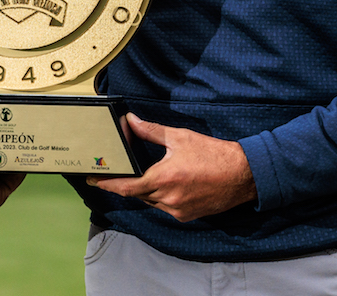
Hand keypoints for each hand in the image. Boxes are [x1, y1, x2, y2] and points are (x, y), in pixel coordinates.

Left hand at [87, 114, 255, 221]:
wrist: (243, 175)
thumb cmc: (213, 154)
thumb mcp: (180, 137)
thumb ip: (150, 130)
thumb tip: (130, 121)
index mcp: (163, 179)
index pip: (126, 187)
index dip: (107, 184)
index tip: (93, 180)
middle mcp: (168, 199)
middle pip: (138, 193)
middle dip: (130, 183)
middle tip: (122, 170)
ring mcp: (178, 210)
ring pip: (152, 201)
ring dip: (148, 189)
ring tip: (153, 173)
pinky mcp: (188, 215)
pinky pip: (166, 207)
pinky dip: (163, 196)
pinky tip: (171, 183)